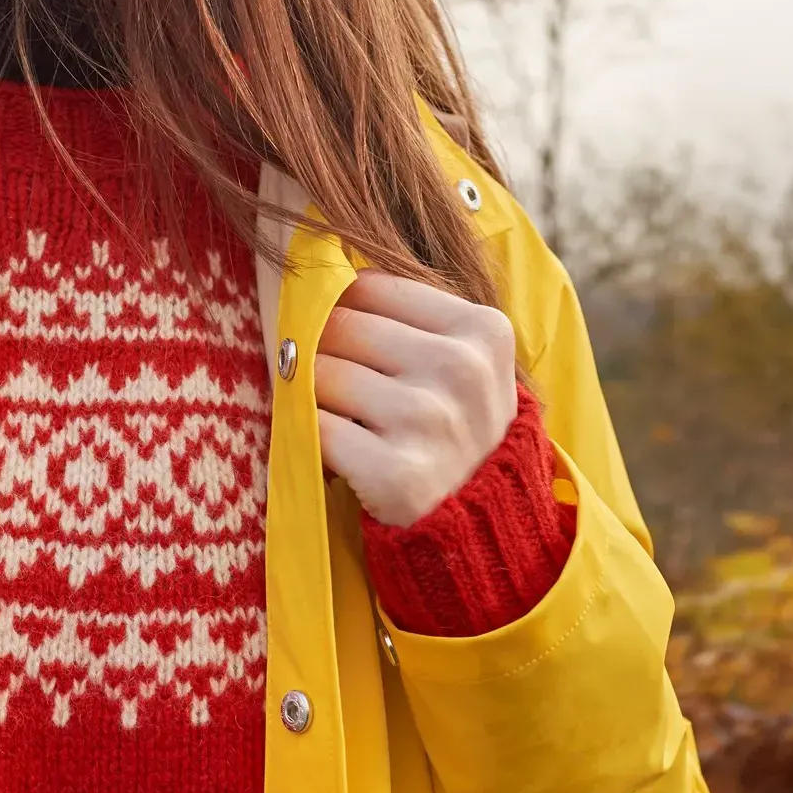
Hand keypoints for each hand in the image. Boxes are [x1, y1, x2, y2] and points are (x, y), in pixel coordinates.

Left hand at [314, 270, 517, 527]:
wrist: (478, 521)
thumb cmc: (453, 425)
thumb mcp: (459, 361)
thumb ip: (405, 316)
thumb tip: (316, 271)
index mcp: (481, 328)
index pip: (368, 286)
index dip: (340, 311)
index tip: (344, 341)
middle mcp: (460, 369)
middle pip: (340, 326)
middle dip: (321, 352)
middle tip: (335, 384)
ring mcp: (429, 420)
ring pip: (321, 374)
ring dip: (314, 396)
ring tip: (344, 418)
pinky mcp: (395, 472)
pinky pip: (316, 426)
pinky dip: (311, 436)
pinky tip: (339, 450)